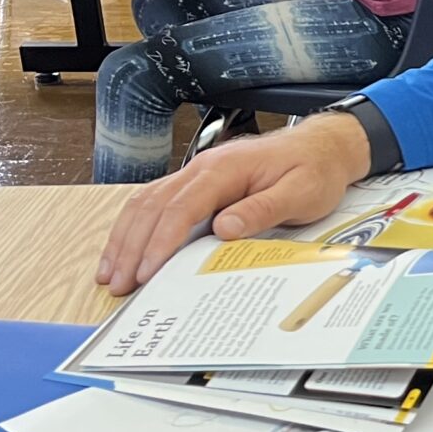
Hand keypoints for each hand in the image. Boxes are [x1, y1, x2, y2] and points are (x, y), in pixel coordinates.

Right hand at [95, 115, 370, 293]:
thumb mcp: (302, 193)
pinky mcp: (197, 183)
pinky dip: (136, 227)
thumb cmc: (313, 170)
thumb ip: (262, 209)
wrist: (322, 147)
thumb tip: (225, 229)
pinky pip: (156, 202)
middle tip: (118, 284)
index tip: (146, 272)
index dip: (160, 242)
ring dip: (125, 238)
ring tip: (110, 274)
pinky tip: (126, 250)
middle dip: (131, 247)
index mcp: (225, 169)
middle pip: (153, 206)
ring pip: (146, 203)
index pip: (182, 207)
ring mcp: (196, 173)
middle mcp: (203, 167)